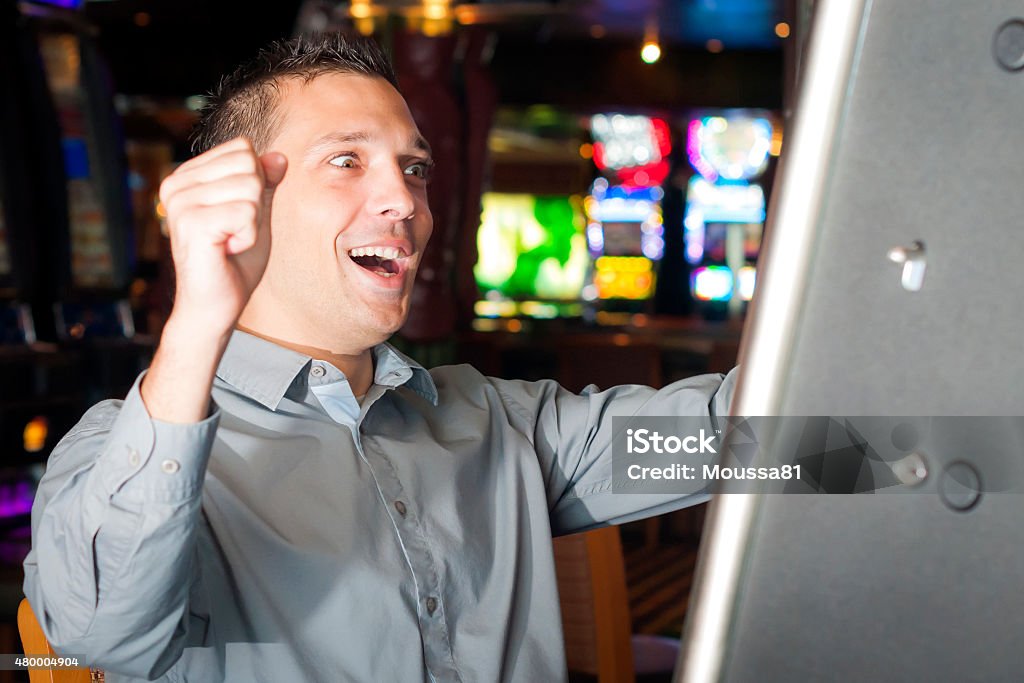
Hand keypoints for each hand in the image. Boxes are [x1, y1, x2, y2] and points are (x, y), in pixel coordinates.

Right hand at [158, 137, 286, 334]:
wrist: (217, 306)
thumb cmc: (234, 263)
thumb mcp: (256, 215)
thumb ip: (265, 184)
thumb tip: (280, 156)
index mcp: (187, 177)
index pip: (243, 149)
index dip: (256, 185)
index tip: (236, 217)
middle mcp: (177, 184)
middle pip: (248, 164)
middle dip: (256, 202)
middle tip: (234, 232)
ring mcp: (180, 202)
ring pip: (251, 187)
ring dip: (252, 222)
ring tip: (229, 242)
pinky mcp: (191, 222)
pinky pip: (247, 211)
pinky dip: (248, 236)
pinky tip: (227, 250)